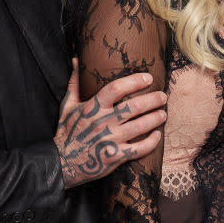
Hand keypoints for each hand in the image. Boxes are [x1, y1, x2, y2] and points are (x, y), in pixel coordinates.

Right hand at [55, 58, 166, 188]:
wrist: (60, 163)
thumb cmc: (66, 132)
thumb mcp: (67, 106)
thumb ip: (74, 82)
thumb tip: (76, 59)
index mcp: (93, 107)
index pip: (116, 88)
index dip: (134, 81)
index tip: (148, 78)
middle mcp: (103, 122)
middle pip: (134, 106)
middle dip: (153, 99)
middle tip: (162, 96)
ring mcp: (110, 140)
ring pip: (140, 126)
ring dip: (156, 118)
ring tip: (163, 113)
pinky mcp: (115, 157)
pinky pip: (140, 149)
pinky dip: (152, 141)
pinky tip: (158, 134)